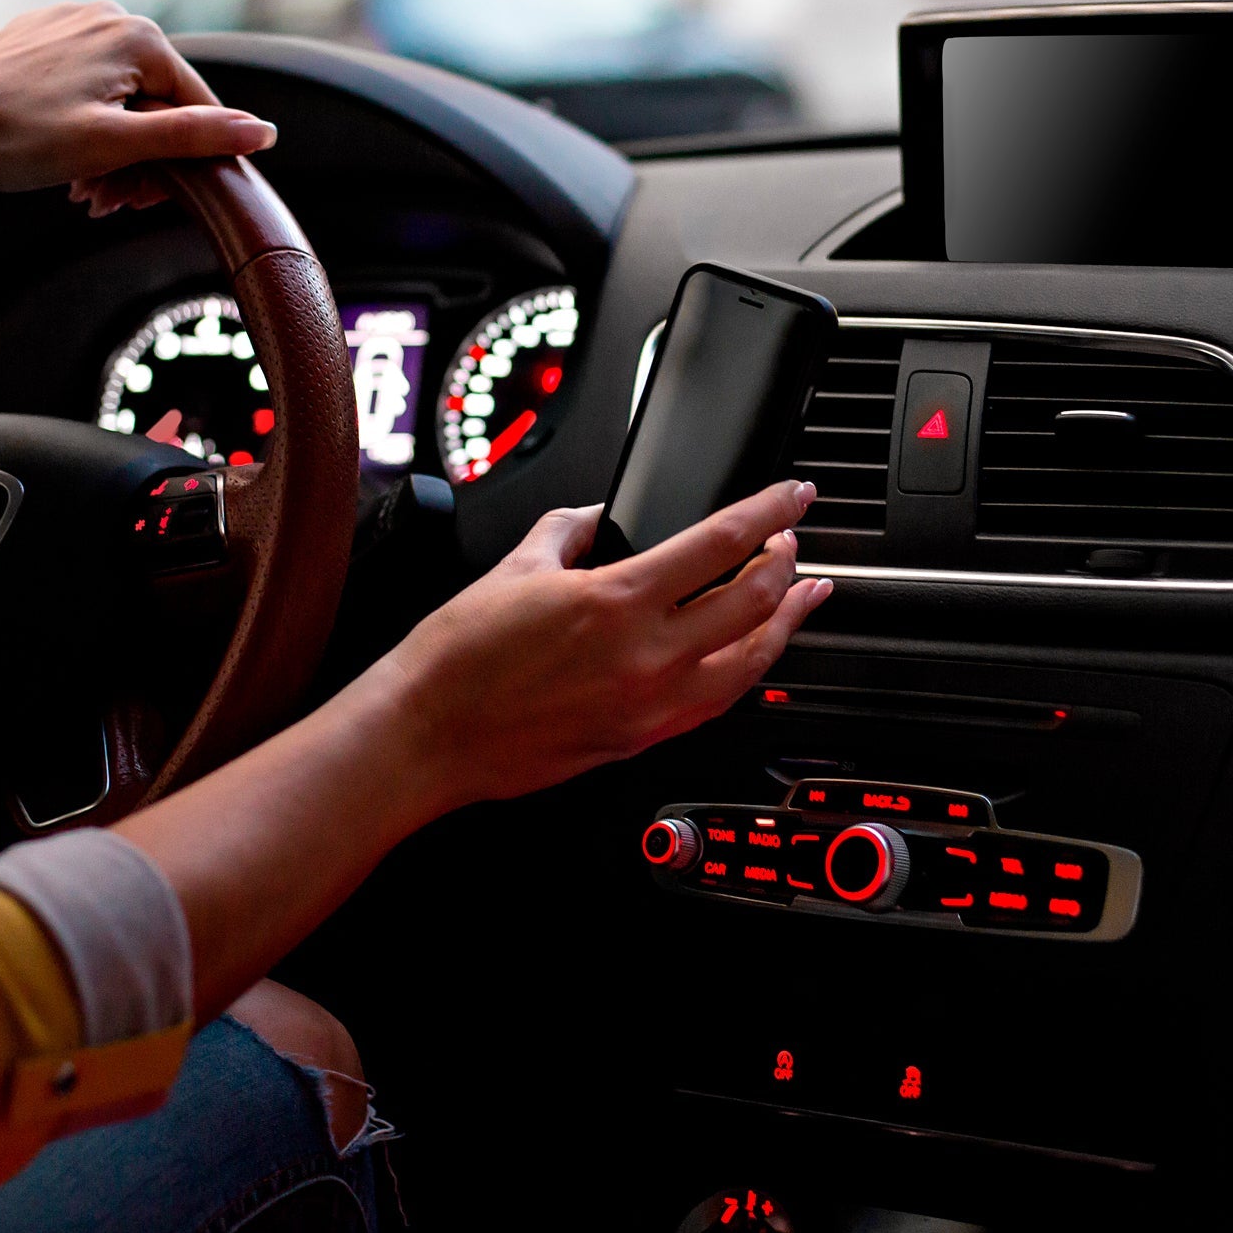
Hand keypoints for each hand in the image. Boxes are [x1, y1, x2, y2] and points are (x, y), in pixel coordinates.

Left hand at [0, 1, 277, 212]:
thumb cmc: (14, 135)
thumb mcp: (117, 144)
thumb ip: (194, 135)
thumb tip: (260, 133)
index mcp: (138, 38)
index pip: (200, 107)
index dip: (188, 161)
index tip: (154, 197)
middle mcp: (111, 19)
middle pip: (161, 103)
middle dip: (146, 159)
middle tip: (113, 199)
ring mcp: (76, 25)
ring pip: (126, 99)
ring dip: (118, 150)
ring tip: (88, 187)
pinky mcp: (47, 39)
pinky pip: (92, 86)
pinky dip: (91, 125)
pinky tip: (70, 157)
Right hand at [386, 480, 832, 810]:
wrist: (427, 732)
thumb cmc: (460, 657)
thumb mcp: (517, 564)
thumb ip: (570, 527)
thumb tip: (597, 514)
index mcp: (620, 600)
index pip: (724, 542)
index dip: (771, 511)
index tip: (794, 495)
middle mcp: (648, 655)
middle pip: (754, 601)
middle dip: (786, 563)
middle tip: (792, 541)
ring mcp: (651, 704)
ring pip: (752, 661)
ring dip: (786, 623)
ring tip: (804, 597)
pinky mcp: (642, 737)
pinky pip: (718, 702)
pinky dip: (747, 672)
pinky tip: (753, 657)